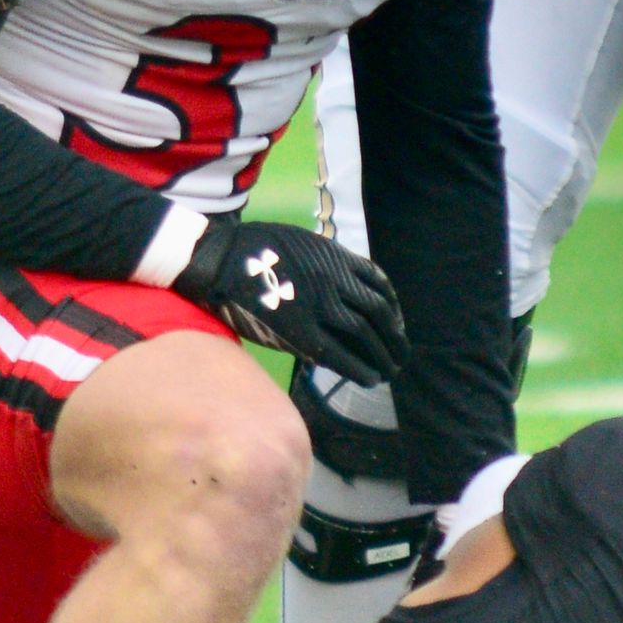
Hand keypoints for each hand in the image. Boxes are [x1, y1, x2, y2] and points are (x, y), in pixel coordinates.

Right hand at [183, 218, 407, 383]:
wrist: (221, 260)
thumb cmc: (254, 249)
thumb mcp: (301, 243)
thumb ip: (326, 263)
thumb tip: (344, 287)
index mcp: (336, 256)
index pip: (378, 284)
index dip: (393, 307)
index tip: (396, 323)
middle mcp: (335, 280)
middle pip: (378, 313)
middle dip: (394, 337)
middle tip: (401, 354)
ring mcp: (320, 306)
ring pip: (365, 335)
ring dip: (383, 356)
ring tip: (390, 370)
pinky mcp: (301, 332)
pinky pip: (340, 355)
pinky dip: (359, 368)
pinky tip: (370, 379)